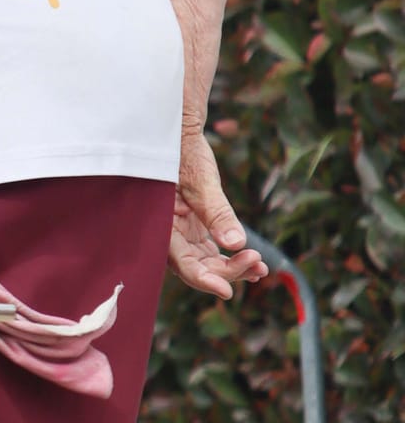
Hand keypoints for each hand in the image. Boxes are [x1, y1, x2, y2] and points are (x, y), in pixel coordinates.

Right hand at [168, 127, 265, 301]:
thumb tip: (236, 243)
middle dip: (226, 271)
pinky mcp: (194, 225)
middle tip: (257, 266)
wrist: (178, 131)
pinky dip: (231, 255)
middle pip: (197, 266)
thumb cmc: (182, 150)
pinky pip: (212, 249)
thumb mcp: (201, 180)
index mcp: (160, 225)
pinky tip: (254, 261)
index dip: (204, 280)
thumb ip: (217, 213)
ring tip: (261, 269)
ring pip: (206, 261)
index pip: (182, 263)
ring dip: (233, 267)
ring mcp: (181, 231)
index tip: (228, 291)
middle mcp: (168, 233)